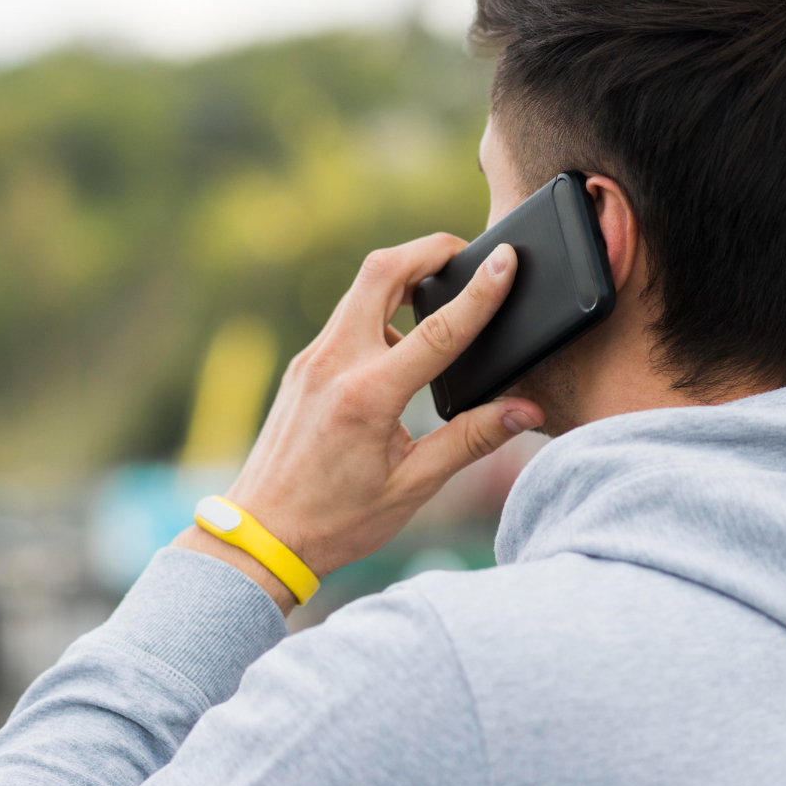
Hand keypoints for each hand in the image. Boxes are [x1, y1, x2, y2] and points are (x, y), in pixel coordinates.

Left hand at [174, 233, 543, 612]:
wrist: (262, 534)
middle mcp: (334, 365)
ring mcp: (312, 360)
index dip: (479, 292)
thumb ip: (471, 440)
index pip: (437, 330)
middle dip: (429, 250)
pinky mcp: (303, 366)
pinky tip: (403, 339)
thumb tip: (524, 410)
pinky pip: (345, 317)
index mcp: (367, 397)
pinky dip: (380, 308)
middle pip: (382, 271)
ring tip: (442, 291)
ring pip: (360, 289)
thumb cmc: (336, 520)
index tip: (507, 261)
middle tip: (468, 255)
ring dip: (403, 276)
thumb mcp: (413, 486)